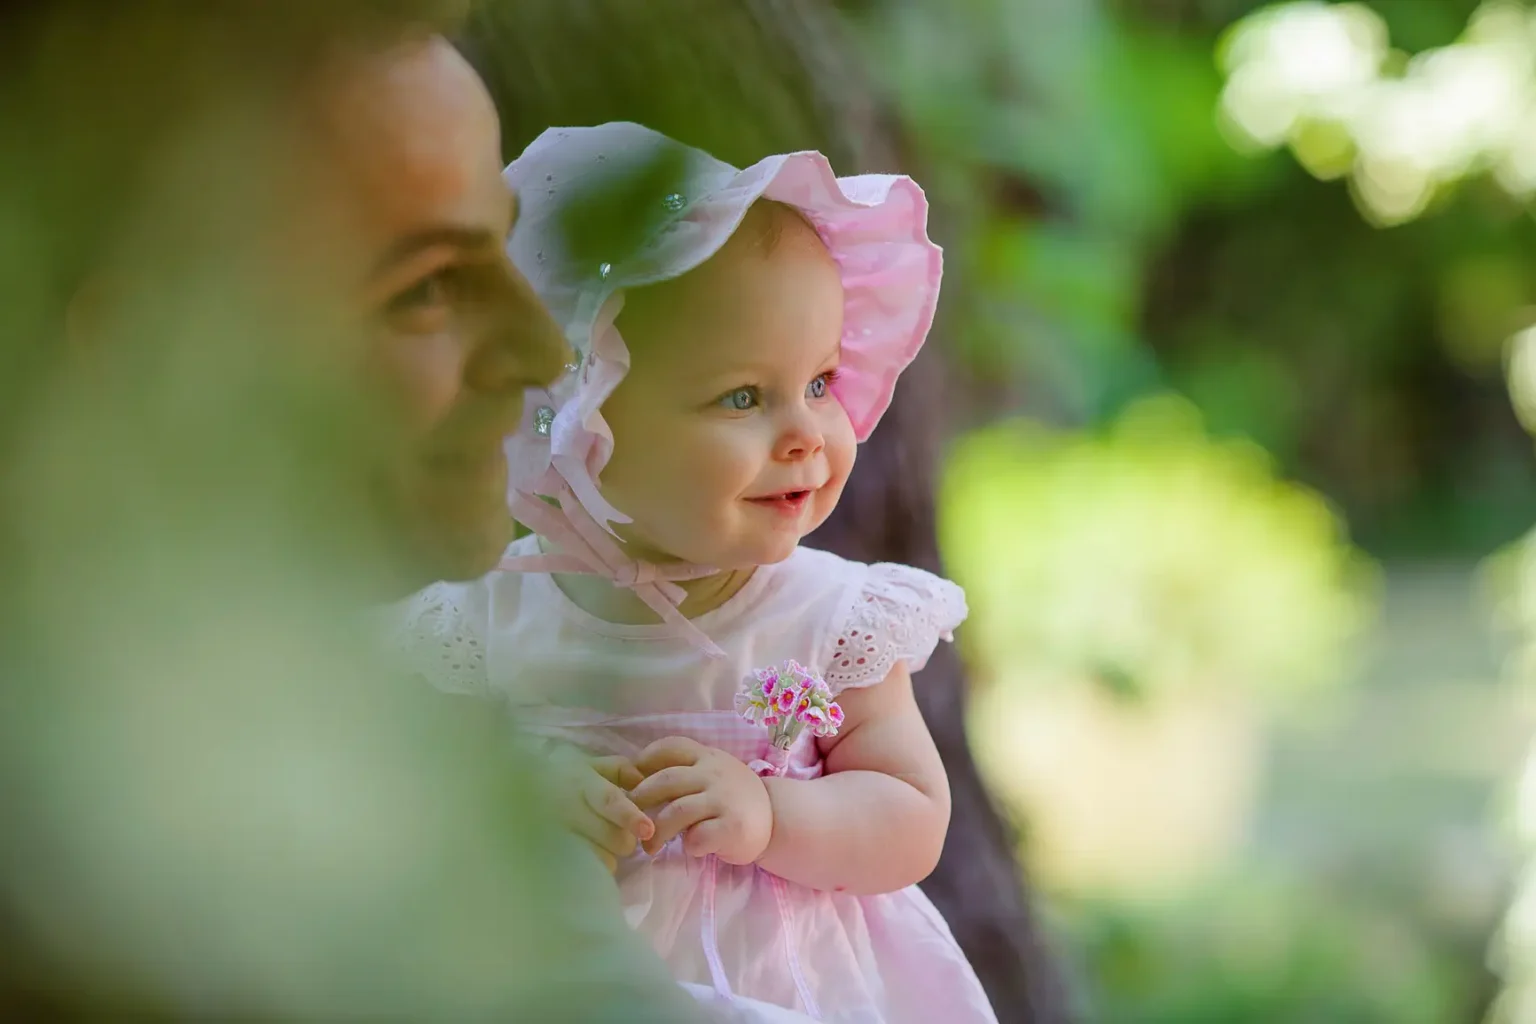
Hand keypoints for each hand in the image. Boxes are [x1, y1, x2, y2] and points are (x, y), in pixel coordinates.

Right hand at [544, 742, 654, 873]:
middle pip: (613, 837)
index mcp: (582, 783)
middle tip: (616, 834)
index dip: (630, 816)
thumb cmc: (557, 778)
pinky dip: (590, 869)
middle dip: (624, 840)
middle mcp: (568, 809)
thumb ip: (619, 769)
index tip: (647, 831)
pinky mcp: (547, 859)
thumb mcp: (586, 764)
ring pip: (601, 859)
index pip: (609, 801)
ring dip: (606, 855)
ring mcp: (556, 836)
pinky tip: (582, 857)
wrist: (508, 793)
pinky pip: (583, 873)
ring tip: (593, 843)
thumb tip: (642, 782)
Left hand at [630, 736, 772, 864]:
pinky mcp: (733, 827)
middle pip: (665, 781)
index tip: (631, 779)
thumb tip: (636, 782)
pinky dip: (688, 845)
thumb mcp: (713, 774)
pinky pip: (698, 837)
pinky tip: (691, 848)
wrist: (776, 821)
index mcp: (707, 757)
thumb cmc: (732, 799)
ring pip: (676, 811)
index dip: (645, 760)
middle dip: (640, 801)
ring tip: (649, 847)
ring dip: (657, 832)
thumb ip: (685, 773)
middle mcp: (715, 773)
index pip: (671, 747)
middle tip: (630, 819)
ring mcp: (724, 799)